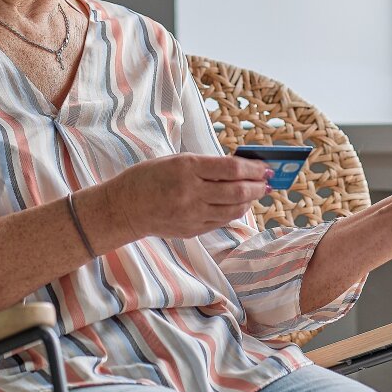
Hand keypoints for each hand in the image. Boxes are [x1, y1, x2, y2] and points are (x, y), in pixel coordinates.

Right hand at [107, 153, 270, 238]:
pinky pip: (221, 220)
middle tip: (268, 181)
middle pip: (237, 190)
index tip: (265, 167)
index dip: (253, 168)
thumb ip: (205, 166)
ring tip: (258, 193)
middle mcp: (191, 192)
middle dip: (257, 185)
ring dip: (250, 200)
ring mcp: (192, 214)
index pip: (230, 168)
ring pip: (233, 208)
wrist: (123, 208)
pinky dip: (235, 212)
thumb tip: (238, 169)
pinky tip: (241, 205)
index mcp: (186, 168)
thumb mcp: (175, 161)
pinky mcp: (192, 229)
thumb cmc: (147, 178)